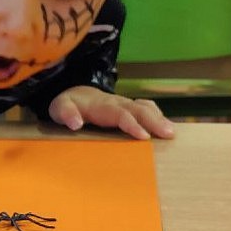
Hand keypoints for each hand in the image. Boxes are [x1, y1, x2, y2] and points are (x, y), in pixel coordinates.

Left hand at [48, 85, 174, 140]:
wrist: (75, 93)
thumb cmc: (68, 105)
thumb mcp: (59, 108)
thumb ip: (66, 113)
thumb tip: (75, 123)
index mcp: (102, 105)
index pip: (120, 114)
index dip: (132, 124)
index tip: (144, 137)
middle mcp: (117, 103)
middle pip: (139, 109)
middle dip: (154, 121)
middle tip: (168, 134)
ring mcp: (125, 104)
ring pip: (146, 107)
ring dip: (160, 118)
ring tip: (172, 132)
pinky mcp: (130, 108)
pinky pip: (147, 108)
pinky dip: (158, 116)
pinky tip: (167, 127)